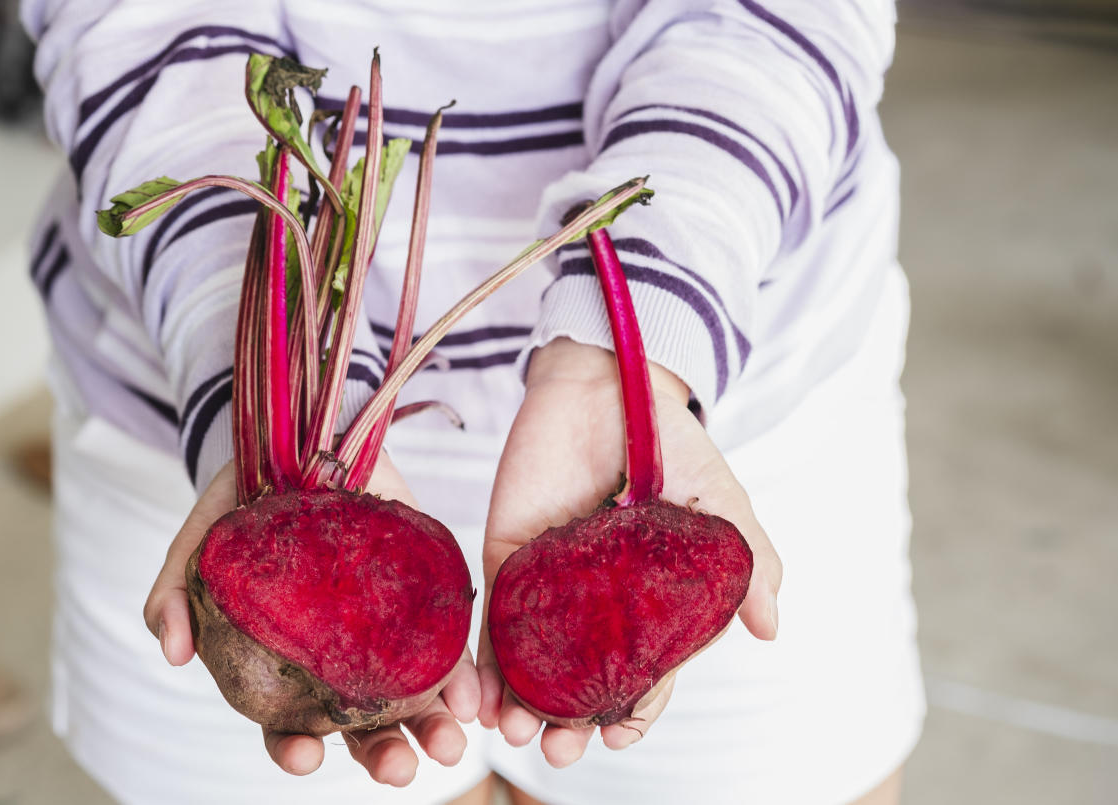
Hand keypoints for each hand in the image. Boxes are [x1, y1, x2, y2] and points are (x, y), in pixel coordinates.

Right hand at [143, 456, 480, 786]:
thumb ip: (174, 594)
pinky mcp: (423, 594)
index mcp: (285, 664)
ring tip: (449, 749)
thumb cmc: (245, 503)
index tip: (303, 756)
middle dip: (382, 756)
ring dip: (434, 730)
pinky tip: (471, 698)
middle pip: (362, 726)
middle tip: (399, 769)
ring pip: (414, 698)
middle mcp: (340, 657)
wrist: (304, 439)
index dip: (293, 748)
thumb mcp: (200, 543)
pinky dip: (463, 676)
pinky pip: (448, 643)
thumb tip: (173, 653)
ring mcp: (385, 629)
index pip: (288, 725)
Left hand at [477, 338, 781, 765]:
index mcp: (649, 601)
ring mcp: (547, 582)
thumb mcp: (721, 501)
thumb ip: (749, 561)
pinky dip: (480, 660)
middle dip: (568, 724)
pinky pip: (488, 615)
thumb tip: (772, 629)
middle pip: (579, 680)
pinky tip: (477, 697)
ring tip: (516, 733)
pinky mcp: (504, 554)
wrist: (610, 379)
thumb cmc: (671, 441)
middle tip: (559, 753)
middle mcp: (595, 602)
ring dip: (520, 705)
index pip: (642, 671)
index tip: (621, 734)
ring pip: (530, 661)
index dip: (634, 709)